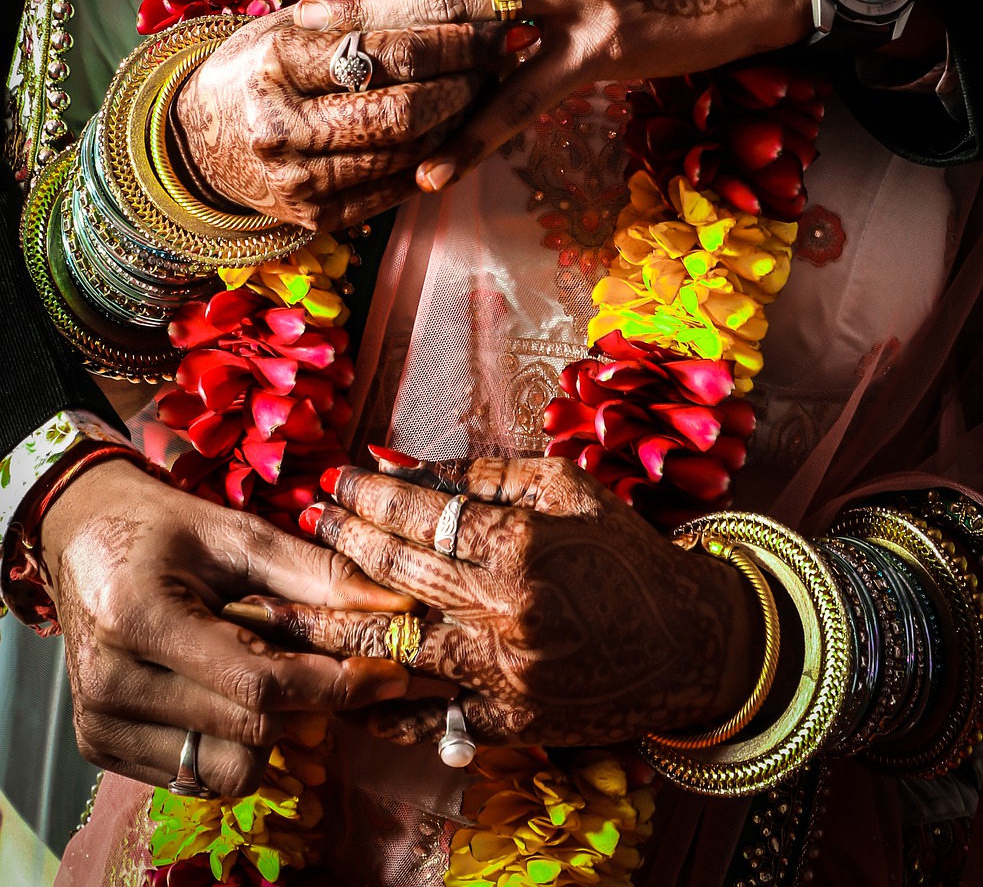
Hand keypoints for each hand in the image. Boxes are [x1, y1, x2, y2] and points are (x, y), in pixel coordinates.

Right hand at [39, 460, 413, 795]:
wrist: (79, 533)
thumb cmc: (162, 526)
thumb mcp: (239, 533)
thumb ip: (317, 575)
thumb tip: (395, 609)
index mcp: (140, 617)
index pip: (259, 684)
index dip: (335, 685)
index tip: (390, 672)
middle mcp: (111, 683)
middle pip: (251, 731)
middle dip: (310, 701)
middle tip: (328, 659)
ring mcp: (100, 724)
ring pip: (229, 768)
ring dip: (270, 728)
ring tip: (260, 668)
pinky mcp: (99, 746)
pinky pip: (197, 774)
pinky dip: (231, 740)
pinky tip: (224, 689)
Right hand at [174, 0, 530, 228]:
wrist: (201, 139)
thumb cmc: (263, 66)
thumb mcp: (299, 21)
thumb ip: (374, 5)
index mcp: (276, 59)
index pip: (389, 49)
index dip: (458, 34)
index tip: (505, 15)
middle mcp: (281, 124)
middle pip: (405, 107)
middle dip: (469, 79)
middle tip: (507, 51)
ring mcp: (298, 179)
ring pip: (408, 152)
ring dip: (461, 119)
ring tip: (488, 84)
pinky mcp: (316, 218)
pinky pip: (397, 188)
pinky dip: (435, 156)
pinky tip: (457, 128)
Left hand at [237, 454, 759, 748]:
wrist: (689, 643)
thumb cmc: (623, 552)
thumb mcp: (565, 489)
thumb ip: (480, 474)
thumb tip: (396, 462)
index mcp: (524, 546)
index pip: (421, 515)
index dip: (369, 494)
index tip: (335, 479)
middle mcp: (508, 614)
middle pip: (395, 577)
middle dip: (338, 543)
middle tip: (302, 520)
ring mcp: (506, 677)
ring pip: (391, 652)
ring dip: (325, 629)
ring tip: (269, 609)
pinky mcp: (511, 724)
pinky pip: (427, 716)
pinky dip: (379, 703)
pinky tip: (332, 687)